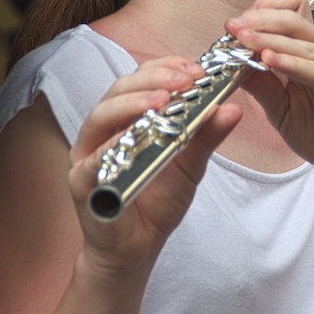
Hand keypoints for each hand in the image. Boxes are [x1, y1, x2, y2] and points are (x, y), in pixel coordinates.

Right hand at [67, 57, 240, 272]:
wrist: (139, 245)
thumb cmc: (159, 198)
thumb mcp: (192, 162)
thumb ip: (207, 135)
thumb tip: (232, 107)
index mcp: (128, 117)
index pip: (141, 79)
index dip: (166, 68)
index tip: (195, 68)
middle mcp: (104, 129)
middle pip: (119, 89)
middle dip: (153, 80)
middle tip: (185, 81)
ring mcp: (88, 154)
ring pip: (101, 116)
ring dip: (132, 104)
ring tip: (163, 101)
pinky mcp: (81, 182)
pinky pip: (92, 160)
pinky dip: (112, 145)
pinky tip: (134, 138)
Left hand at [225, 0, 313, 188]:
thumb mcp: (281, 109)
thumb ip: (263, 86)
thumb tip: (235, 63)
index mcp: (313, 53)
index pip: (291, 15)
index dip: (264, 12)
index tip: (236, 23)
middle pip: (295, 22)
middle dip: (260, 21)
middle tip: (233, 26)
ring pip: (304, 44)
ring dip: (270, 39)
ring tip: (244, 39)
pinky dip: (292, 63)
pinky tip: (270, 60)